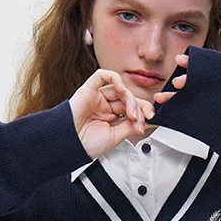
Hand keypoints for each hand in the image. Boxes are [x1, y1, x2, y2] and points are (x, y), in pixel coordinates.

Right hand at [69, 53, 187, 158]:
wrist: (70, 144)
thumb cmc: (85, 144)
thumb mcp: (116, 137)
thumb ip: (131, 126)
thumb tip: (147, 121)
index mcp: (110, 116)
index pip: (131, 108)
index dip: (142, 112)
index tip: (150, 120)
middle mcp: (104, 105)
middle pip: (128, 97)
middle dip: (139, 107)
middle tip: (142, 118)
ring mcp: (97, 97)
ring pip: (120, 88)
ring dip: (130, 99)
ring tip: (131, 113)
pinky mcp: (89, 89)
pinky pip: (103, 75)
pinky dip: (116, 79)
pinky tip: (122, 90)